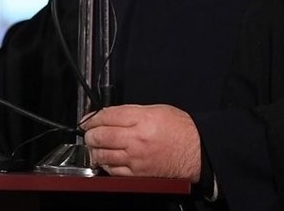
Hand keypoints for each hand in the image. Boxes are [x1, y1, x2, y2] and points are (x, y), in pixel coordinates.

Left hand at [82, 104, 200, 181]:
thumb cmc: (180, 130)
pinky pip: (113, 170)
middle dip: (90, 134)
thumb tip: (111, 114)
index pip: (108, 116)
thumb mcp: (157, 109)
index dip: (93, 117)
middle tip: (88, 132)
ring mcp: (136, 158)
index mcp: (142, 119)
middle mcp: (137, 139)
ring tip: (93, 145)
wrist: (196, 151)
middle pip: (102, 135)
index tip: (88, 119)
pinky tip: (105, 159)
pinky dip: (105, 164)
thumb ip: (132, 111)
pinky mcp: (138, 174)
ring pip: (104, 154)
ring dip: (94, 149)